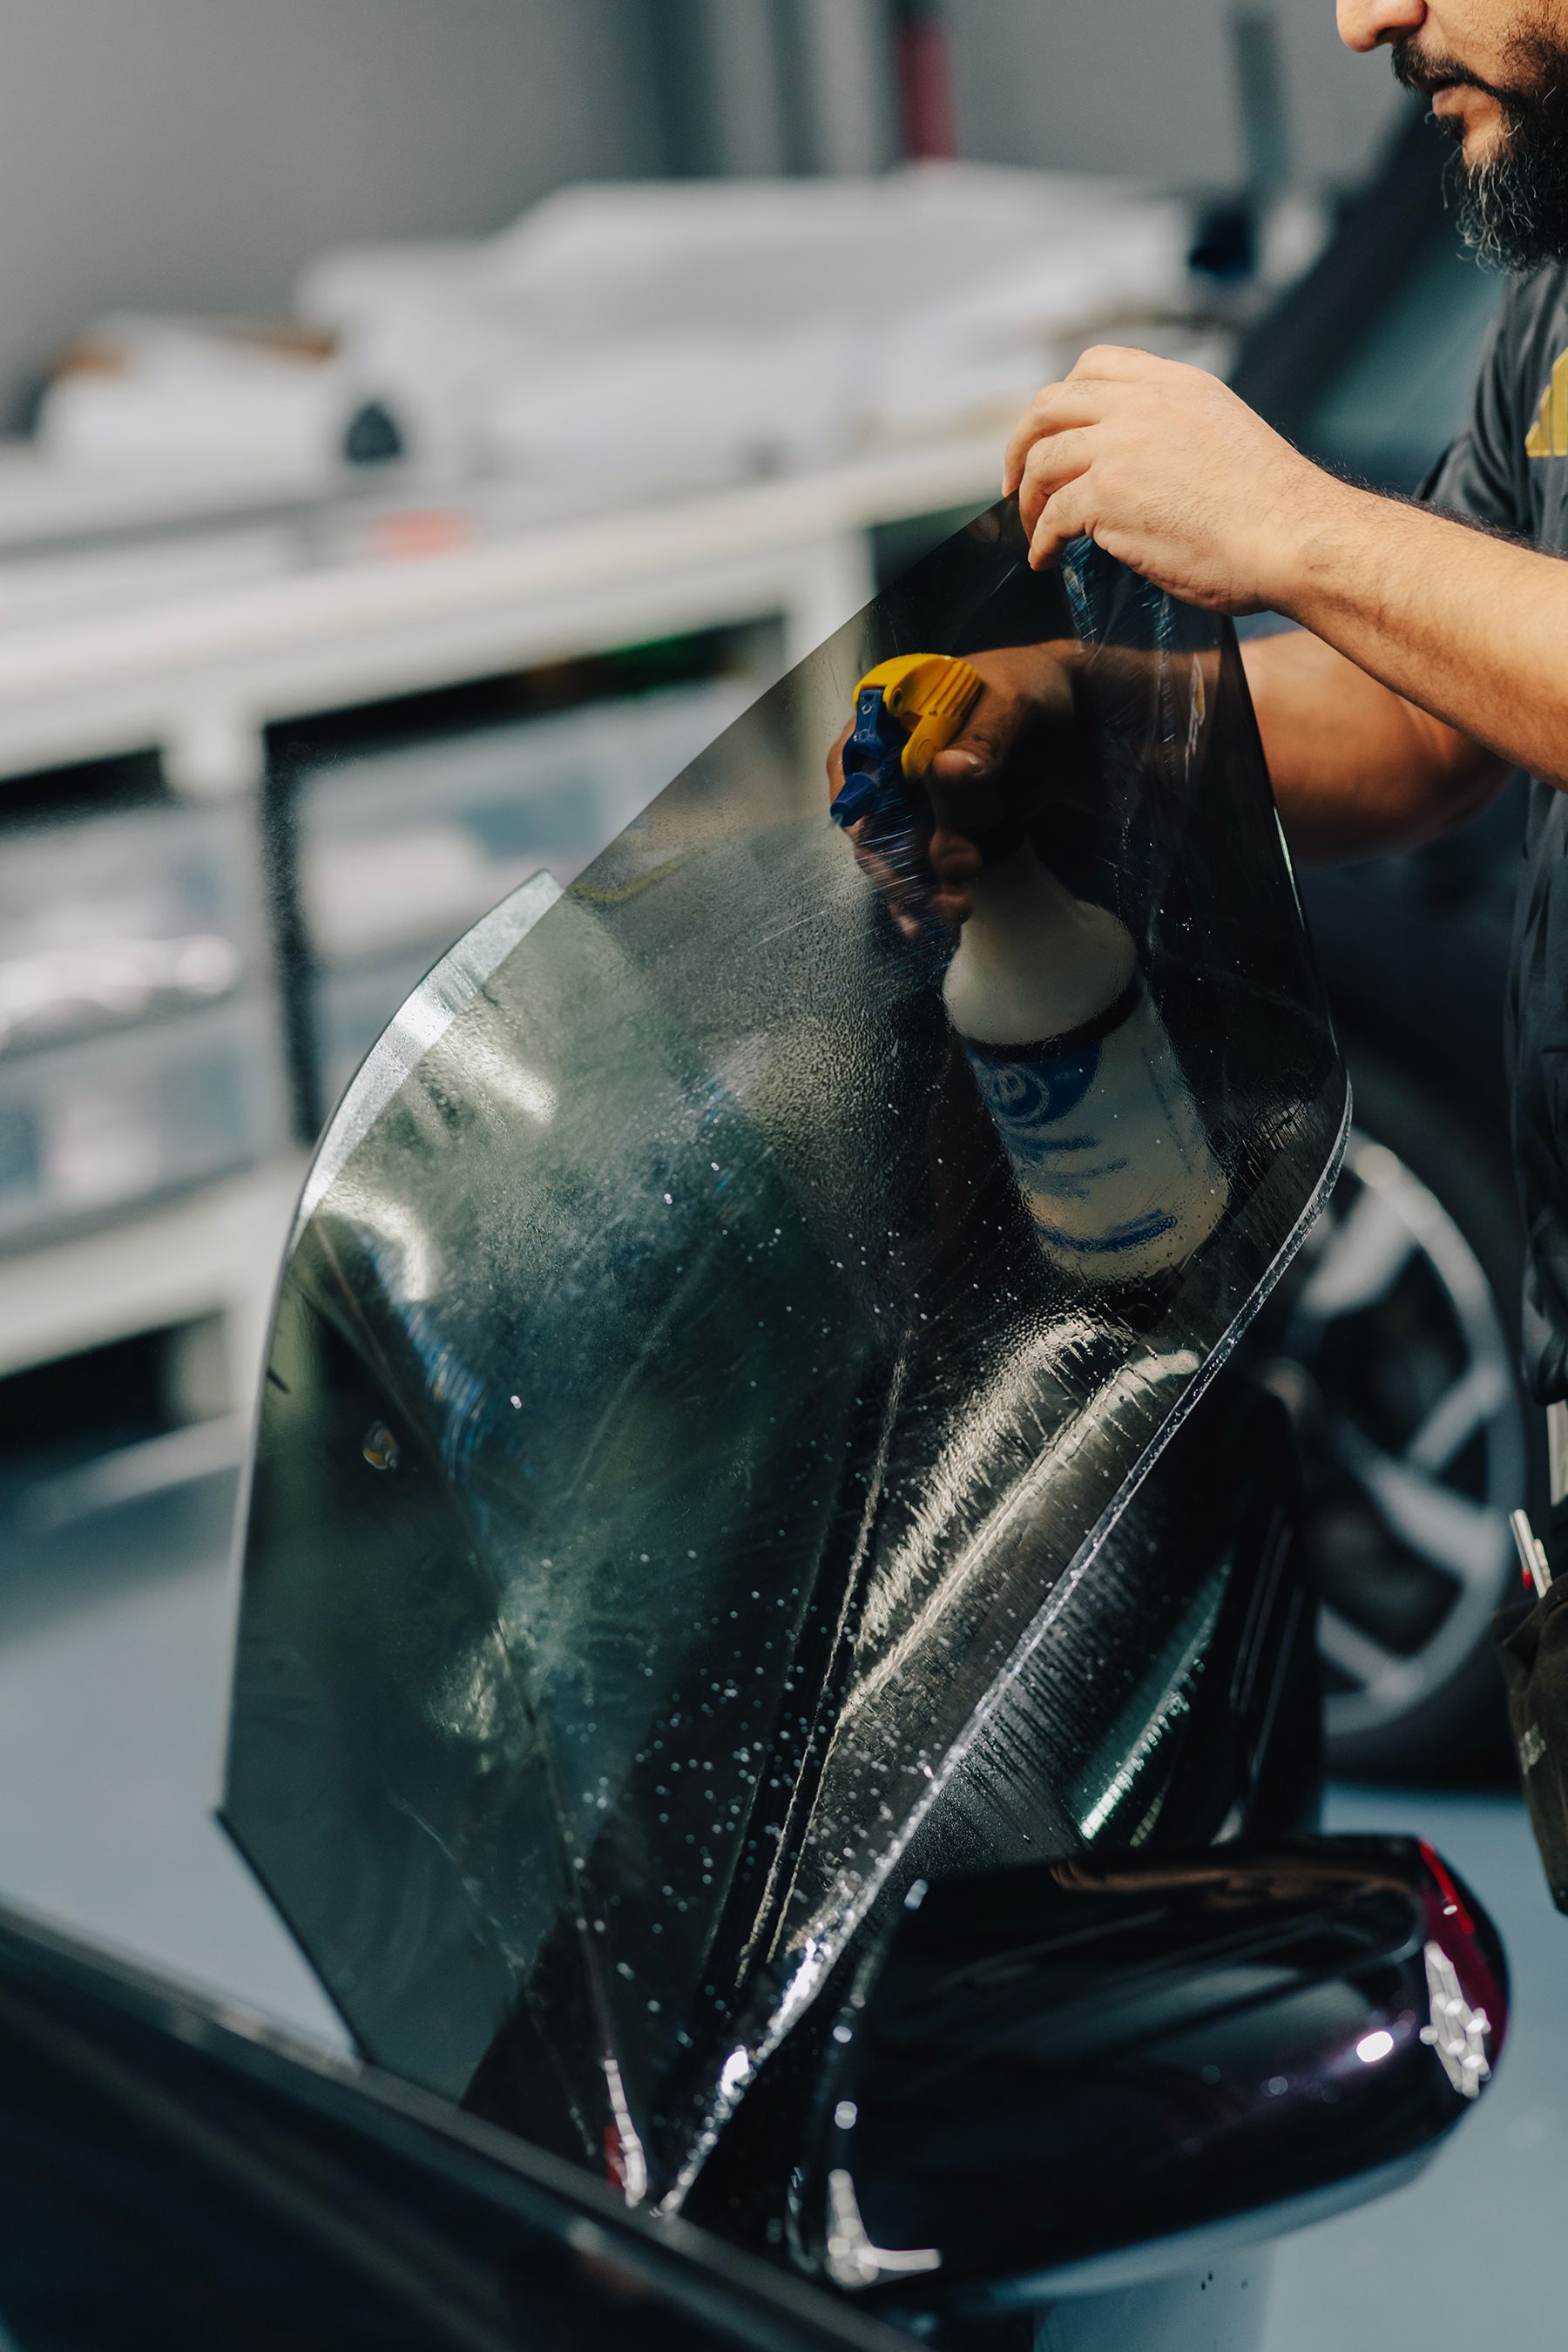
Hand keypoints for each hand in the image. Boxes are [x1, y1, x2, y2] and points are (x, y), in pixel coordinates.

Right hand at [826, 643, 1084, 935]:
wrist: (1071, 720)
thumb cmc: (1032, 692)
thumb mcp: (1013, 704)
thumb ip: (982, 736)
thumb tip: (946, 770)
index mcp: (886, 717)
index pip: (853, 769)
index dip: (866, 811)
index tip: (892, 845)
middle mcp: (886, 763)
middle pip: (869, 823)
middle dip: (898, 864)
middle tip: (937, 891)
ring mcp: (912, 802)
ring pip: (895, 855)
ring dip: (917, 888)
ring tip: (954, 911)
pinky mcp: (938, 831)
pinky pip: (922, 868)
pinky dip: (929, 895)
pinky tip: (938, 922)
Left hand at [1002, 346, 1346, 613]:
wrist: (1296, 537)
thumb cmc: (1275, 510)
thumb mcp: (1224, 436)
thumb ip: (1176, 435)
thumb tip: (1144, 471)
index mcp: (1175, 383)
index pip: (1096, 365)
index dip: (1062, 401)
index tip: (1052, 434)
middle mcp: (1143, 403)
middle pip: (1049, 405)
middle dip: (1021, 444)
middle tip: (1016, 482)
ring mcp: (1121, 445)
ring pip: (1041, 460)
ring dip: (1027, 499)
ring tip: (1033, 530)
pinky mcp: (1107, 495)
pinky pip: (1051, 516)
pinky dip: (1039, 540)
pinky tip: (1045, 559)